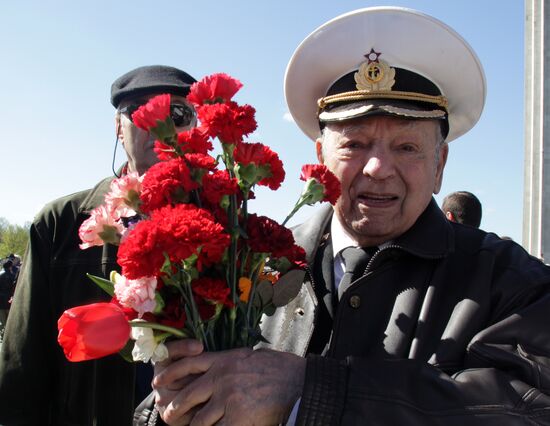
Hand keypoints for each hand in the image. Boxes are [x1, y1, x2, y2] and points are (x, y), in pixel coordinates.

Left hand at [153, 346, 305, 425]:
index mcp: (224, 360)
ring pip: (199, 420)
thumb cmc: (279, 369)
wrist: (297, 383)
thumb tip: (216, 367)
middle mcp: (221, 377)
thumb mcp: (249, 357)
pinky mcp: (237, 417)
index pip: (188, 364)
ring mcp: (227, 398)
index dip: (170, 373)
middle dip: (176, 408)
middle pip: (187, 395)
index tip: (159, 381)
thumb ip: (229, 362)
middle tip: (170, 416)